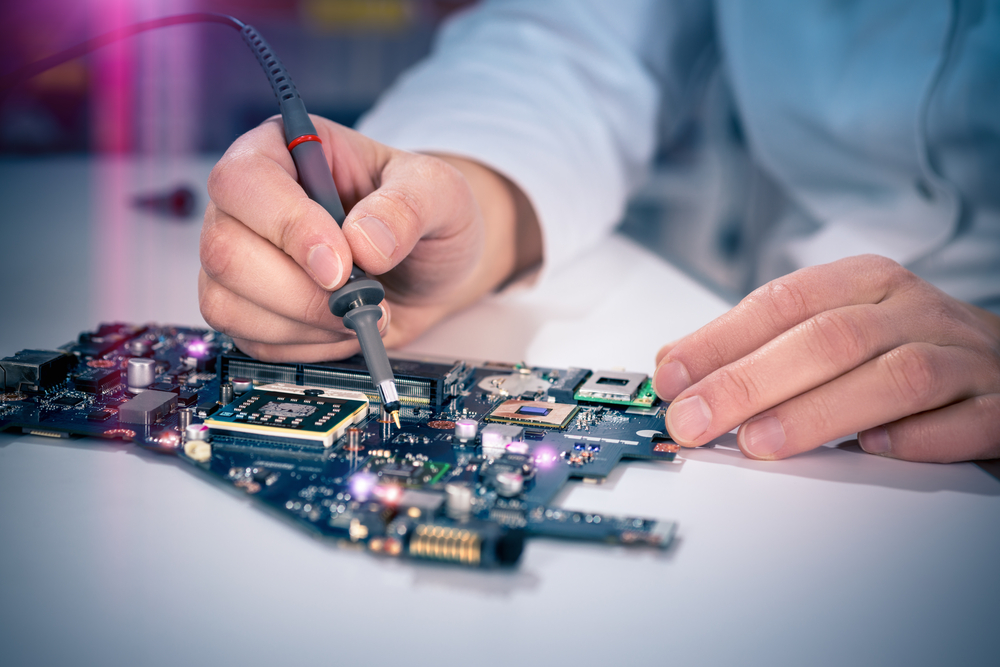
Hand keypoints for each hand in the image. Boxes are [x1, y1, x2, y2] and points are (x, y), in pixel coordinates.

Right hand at [199, 116, 539, 361]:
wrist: (435, 265)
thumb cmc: (427, 213)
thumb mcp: (439, 192)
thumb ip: (408, 207)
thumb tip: (363, 243)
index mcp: (284, 150)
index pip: (244, 181)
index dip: (287, 227)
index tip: (341, 264)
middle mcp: (248, 203)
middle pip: (224, 250)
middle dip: (298, 291)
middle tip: (359, 298)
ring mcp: (242, 258)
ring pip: (228, 303)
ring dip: (305, 322)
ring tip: (359, 310)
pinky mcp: (249, 309)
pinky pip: (253, 340)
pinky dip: (307, 345)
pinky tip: (342, 327)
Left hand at [652, 255, 999, 462]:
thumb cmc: (902, 345)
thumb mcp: (832, 326)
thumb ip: (759, 343)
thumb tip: (676, 366)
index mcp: (865, 283)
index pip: (782, 303)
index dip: (721, 341)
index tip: (671, 377)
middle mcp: (912, 312)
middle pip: (827, 339)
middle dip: (749, 382)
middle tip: (694, 419)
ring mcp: (962, 357)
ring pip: (892, 378)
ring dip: (819, 413)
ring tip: (761, 442)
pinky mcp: (998, 406)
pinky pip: (965, 421)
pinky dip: (918, 439)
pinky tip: (872, 451)